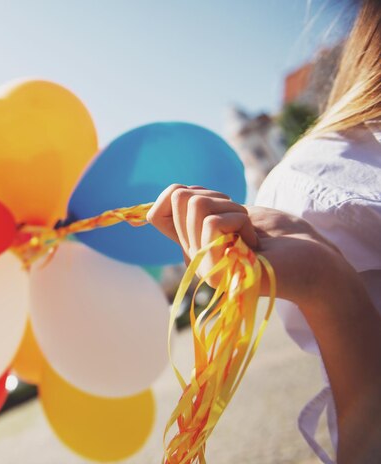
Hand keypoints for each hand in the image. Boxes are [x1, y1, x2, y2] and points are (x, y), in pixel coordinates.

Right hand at [146, 184, 348, 305]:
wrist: (314, 262)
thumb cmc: (281, 236)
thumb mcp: (233, 211)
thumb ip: (203, 206)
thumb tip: (173, 194)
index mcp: (192, 243)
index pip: (154, 213)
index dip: (175, 196)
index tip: (214, 203)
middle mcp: (192, 257)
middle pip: (179, 197)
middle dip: (218, 196)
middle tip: (241, 222)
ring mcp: (203, 267)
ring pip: (196, 205)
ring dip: (233, 210)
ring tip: (249, 234)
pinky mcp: (217, 272)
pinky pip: (213, 223)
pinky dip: (240, 222)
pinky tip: (254, 245)